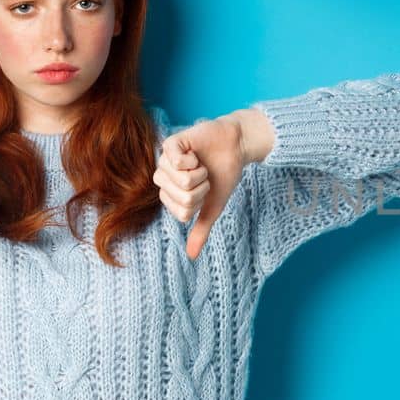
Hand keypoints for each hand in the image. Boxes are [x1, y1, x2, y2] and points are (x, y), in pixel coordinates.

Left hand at [155, 116, 248, 259]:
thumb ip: (200, 229)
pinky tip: (196, 153)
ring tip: (201, 164)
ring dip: (200, 174)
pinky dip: (193, 160)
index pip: (182, 212)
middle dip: (202, 189)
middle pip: (182, 198)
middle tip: (205, 176)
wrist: (236, 147)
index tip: (205, 190)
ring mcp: (165, 160)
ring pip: (181, 180)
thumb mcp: (212, 206)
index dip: (200, 203)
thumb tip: (191, 256)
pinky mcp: (171, 143)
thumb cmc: (222, 175)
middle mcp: (163, 177)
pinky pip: (176, 161)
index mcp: (169, 193)